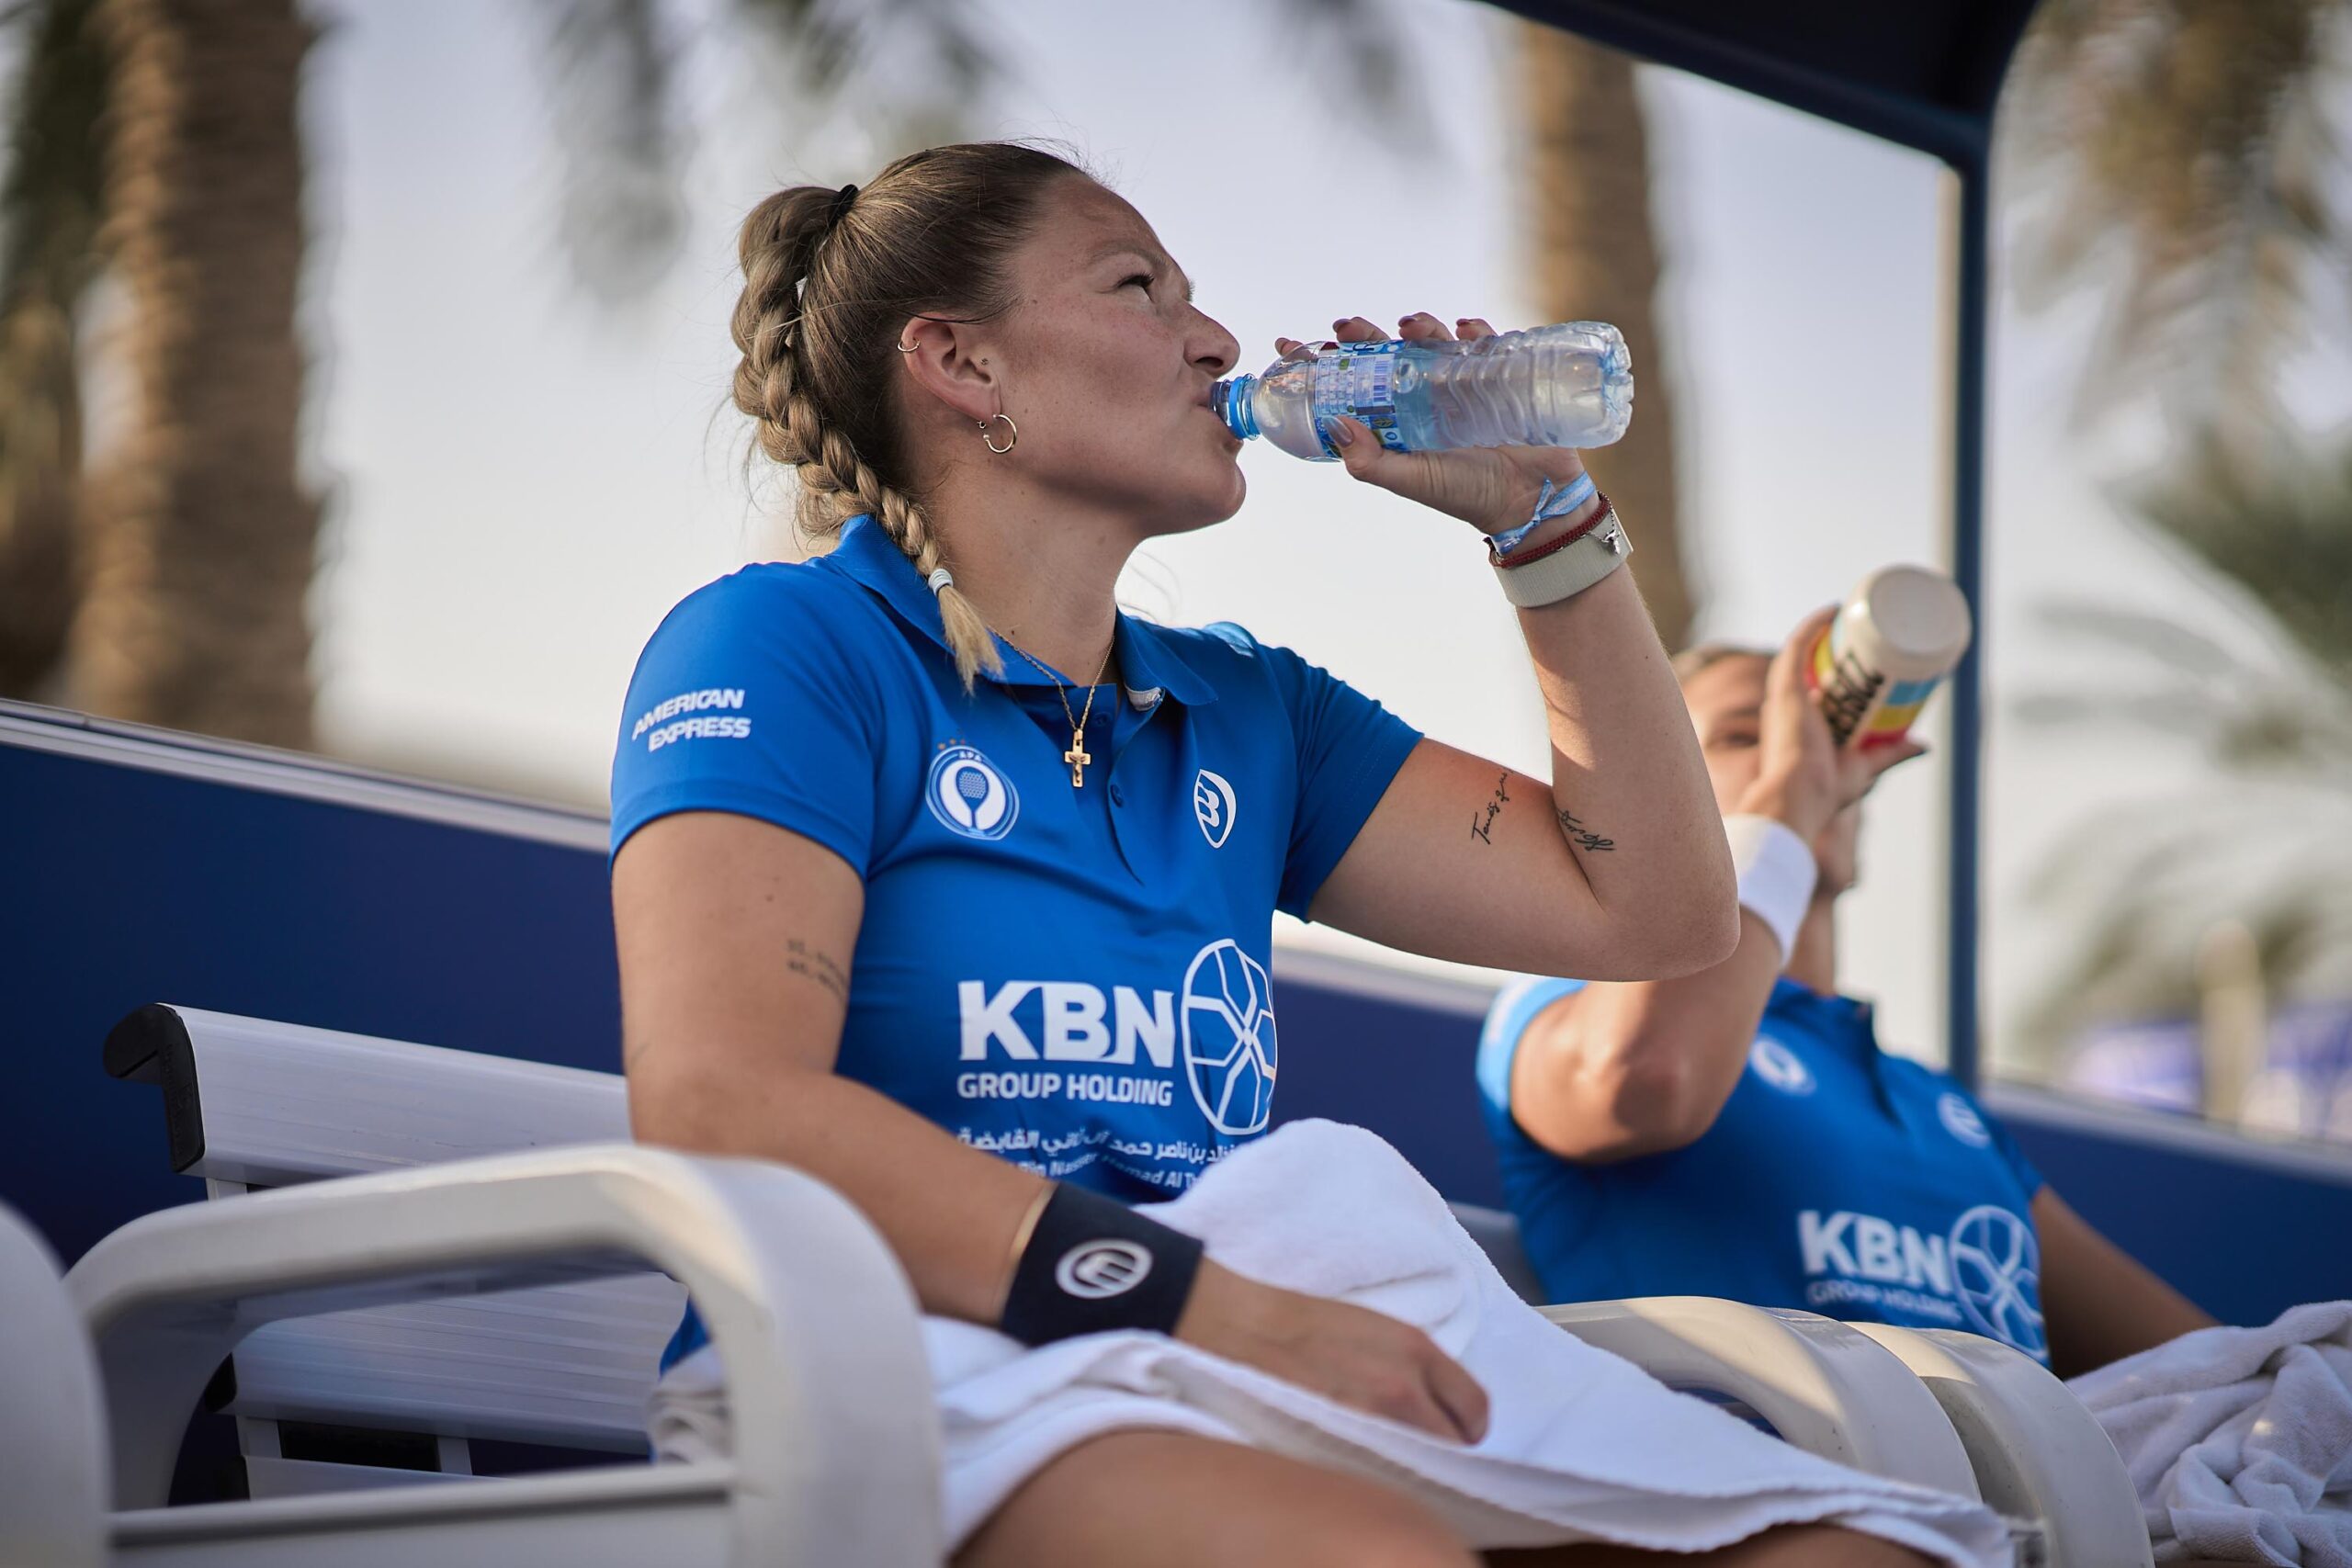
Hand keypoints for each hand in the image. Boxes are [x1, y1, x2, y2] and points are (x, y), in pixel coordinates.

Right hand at [1175, 1260, 1489, 1443]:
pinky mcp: (1343, 1444)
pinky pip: (1385, 1472)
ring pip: (1423, 1462)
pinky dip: (1384, 1471)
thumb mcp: (1378, 1330)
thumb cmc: (1305, 1323)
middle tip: (1424, 1448)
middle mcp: (1406, 1388)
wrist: (1244, 1328)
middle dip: (1445, 1447)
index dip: (1468, 1426)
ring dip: (1416, 1462)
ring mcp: (1374, 1420)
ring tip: (1393, 1454)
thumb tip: (1438, 1403)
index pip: (1476, 1408)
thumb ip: (1416, 1366)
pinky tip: (1366, 1460)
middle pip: (1454, 1443)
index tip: (1456, 1431)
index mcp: (1417, 1350)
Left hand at [1275, 314, 1591, 538]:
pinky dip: (1473, 330)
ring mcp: (1457, 385)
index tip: (1286, 346)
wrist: (1530, 500)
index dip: (1319, 366)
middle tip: (1346, 326)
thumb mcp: (1411, 479)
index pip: (1348, 388)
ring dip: (1418, 327)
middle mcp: (1420, 399)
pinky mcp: (1496, 376)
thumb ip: (1371, 461)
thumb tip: (1335, 424)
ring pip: (1429, 342)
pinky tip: (1464, 329)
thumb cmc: (1465, 494)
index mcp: (1394, 422)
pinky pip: (1482, 343)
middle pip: (1384, 355)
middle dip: (1363, 336)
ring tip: (1411, 325)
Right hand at [1735, 607, 1925, 842]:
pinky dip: (1813, 625)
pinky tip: (1832, 609)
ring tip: (1850, 618)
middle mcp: (1786, 707)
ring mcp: (1785, 695)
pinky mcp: (1786, 687)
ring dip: (1823, 631)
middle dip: (1833, 653)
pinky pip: (1798, 645)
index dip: (1836, 676)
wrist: (1801, 793)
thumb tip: (1924, 745)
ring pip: (1802, 651)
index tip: (1863, 666)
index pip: (1813, 692)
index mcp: (1797, 726)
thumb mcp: (1865, 767)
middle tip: (1866, 641)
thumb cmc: (1826, 789)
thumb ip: (1892, 754)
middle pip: (1808, 669)